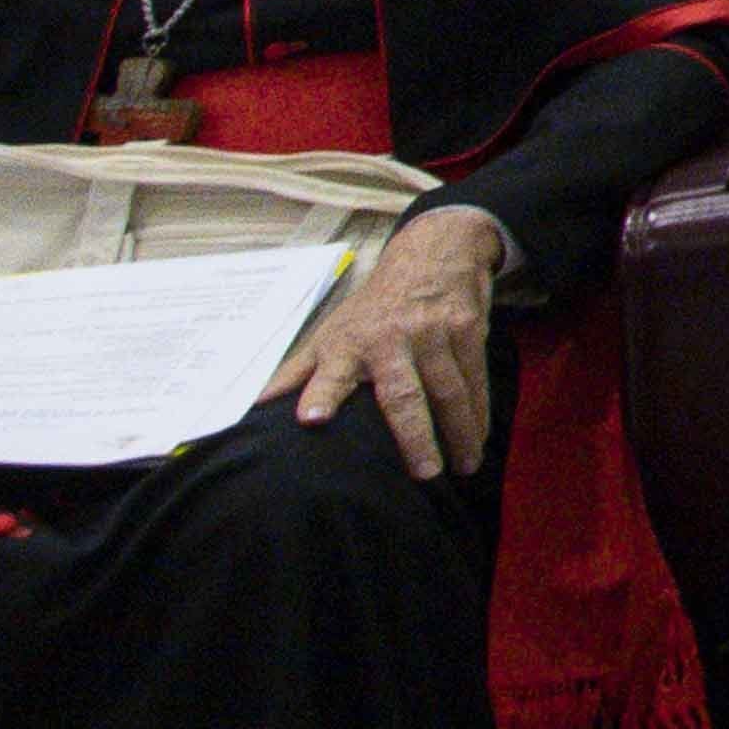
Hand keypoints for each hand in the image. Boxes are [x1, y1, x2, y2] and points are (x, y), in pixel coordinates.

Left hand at [282, 204, 510, 478]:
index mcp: (348, 344)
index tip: (312, 419)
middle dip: (415, 435)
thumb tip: (250, 410)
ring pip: (449, 390)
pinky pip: (474, 378)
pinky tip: (478, 439)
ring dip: (459, 432)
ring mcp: (432, 333)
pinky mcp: (466, 328)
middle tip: (425, 473)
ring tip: (464, 468)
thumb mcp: (330, 332)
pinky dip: (478, 413)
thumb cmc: (372, 307)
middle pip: (403, 394)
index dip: (321, 395)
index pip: (330, 373)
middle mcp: (390, 338)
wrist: (431, 254)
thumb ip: (297, 374)